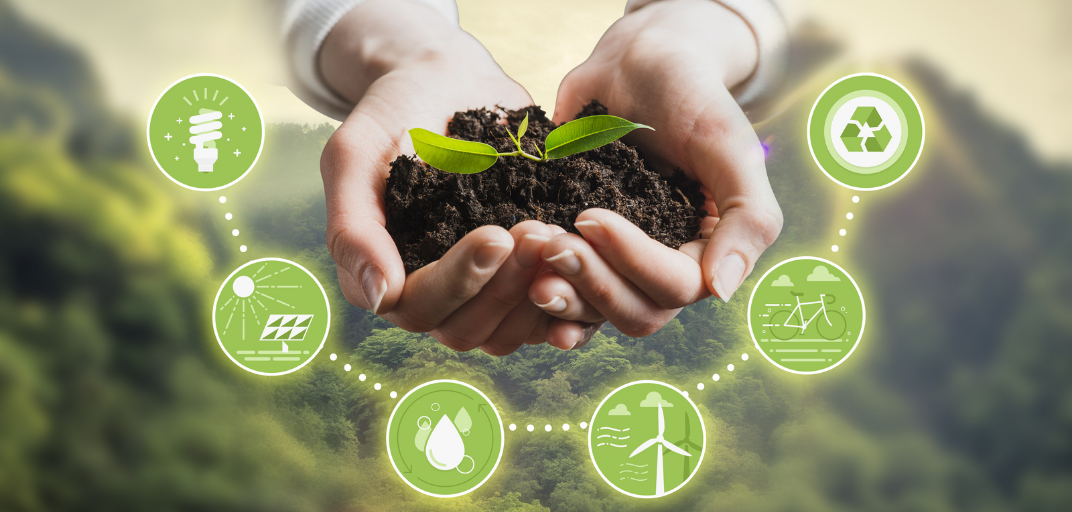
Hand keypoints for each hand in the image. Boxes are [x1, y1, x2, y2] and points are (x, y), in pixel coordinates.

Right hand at [319, 0, 581, 353]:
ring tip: (560, 236)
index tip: (496, 234)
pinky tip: (589, 263)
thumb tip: (377, 297)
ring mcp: (480, 292)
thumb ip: (353, 227)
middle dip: (506, 286)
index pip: (419, 307)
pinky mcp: (521, 279)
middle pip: (468, 329)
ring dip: (538, 293)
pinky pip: (547, 315)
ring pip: (509, 332)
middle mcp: (433, 295)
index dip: (460, 280)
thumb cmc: (394, 114)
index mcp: (386, 275)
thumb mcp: (355, 155)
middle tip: (538, 231)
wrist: (448, 81)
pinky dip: (570, 299)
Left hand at [531, 0, 782, 335]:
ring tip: (531, 253)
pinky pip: (567, 291)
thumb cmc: (691, 96)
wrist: (637, 62)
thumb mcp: (730, 147)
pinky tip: (521, 282)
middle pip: (637, 313)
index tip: (589, 216)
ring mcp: (619, 262)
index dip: (632, 262)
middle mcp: (665, 266)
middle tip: (551, 242)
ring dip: (564, 295)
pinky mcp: (580, 250)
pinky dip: (546, 296)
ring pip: (597, 312)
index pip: (676, 287)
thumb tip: (721, 291)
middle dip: (592, 284)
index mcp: (707, 250)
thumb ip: (748, 218)